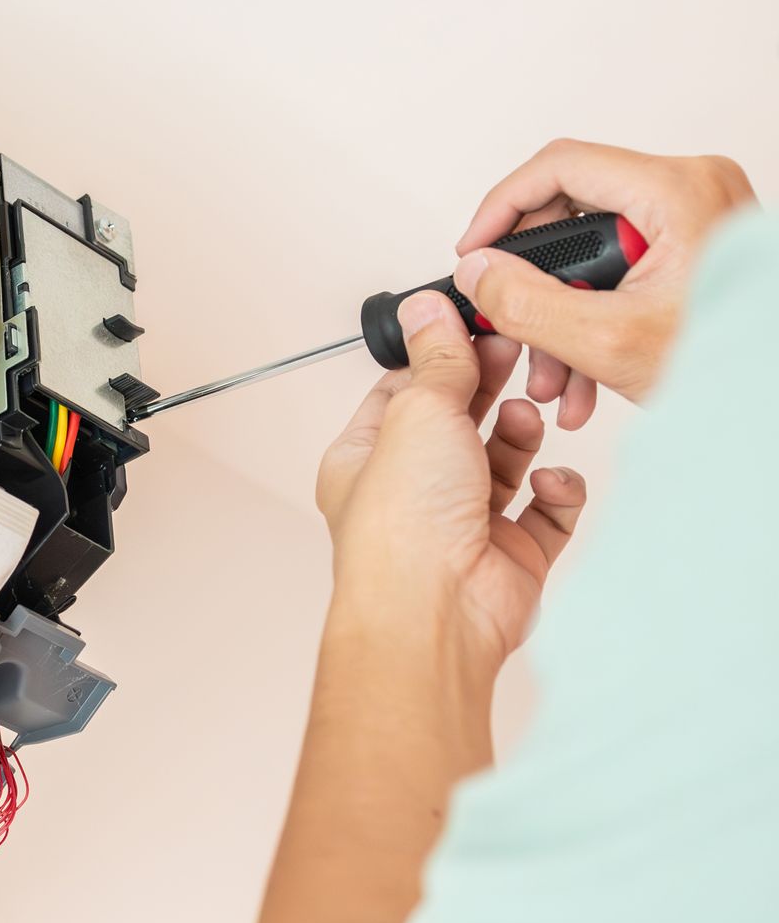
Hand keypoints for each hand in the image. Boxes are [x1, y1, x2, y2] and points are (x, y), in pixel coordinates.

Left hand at [317, 291, 586, 669]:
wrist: (436, 613)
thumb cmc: (403, 526)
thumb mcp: (416, 413)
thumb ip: (434, 360)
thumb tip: (427, 309)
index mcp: (366, 459)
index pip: (402, 392)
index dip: (441, 355)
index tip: (477, 324)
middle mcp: (411, 492)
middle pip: (458, 421)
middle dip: (489, 387)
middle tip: (514, 353)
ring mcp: (462, 524)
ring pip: (505, 461)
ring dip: (520, 434)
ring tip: (522, 422)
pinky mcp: (510, 556)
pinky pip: (546, 511)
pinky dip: (556, 491)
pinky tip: (548, 483)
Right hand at [452, 139, 756, 428]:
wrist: (773, 399)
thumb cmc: (732, 365)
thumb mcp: (607, 341)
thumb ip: (526, 303)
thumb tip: (476, 273)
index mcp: (677, 190)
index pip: (558, 167)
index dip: (500, 209)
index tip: (473, 254)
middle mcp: (690, 189)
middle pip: (571, 211)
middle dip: (533, 284)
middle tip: (508, 325)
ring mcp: (694, 215)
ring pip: (591, 250)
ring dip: (559, 314)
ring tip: (551, 377)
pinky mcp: (692, 246)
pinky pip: (620, 269)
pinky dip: (592, 317)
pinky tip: (582, 374)